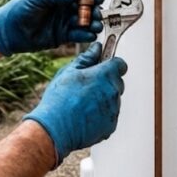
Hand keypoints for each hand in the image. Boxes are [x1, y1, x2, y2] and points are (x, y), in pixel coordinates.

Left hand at [0, 0, 102, 55]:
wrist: (8, 31)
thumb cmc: (20, 9)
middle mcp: (65, 5)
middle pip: (86, 6)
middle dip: (94, 10)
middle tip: (97, 14)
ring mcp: (65, 21)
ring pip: (85, 21)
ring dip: (92, 23)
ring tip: (96, 26)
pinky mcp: (63, 36)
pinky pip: (78, 35)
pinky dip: (86, 35)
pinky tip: (89, 35)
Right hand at [23, 43, 126, 165]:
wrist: (56, 128)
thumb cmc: (60, 98)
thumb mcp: (69, 71)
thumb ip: (87, 58)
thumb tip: (97, 48)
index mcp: (105, 75)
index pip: (120, 64)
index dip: (111, 64)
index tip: (102, 66)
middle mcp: (113, 92)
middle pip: (116, 82)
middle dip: (105, 82)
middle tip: (86, 86)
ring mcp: (113, 110)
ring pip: (112, 100)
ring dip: (102, 99)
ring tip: (81, 104)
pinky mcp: (111, 126)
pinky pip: (109, 116)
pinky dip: (100, 115)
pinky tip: (83, 116)